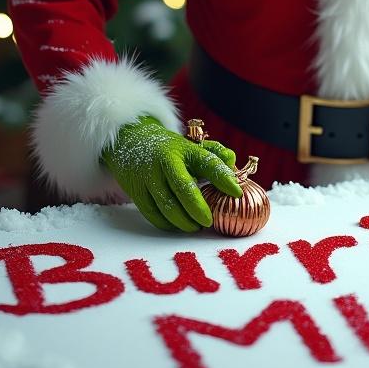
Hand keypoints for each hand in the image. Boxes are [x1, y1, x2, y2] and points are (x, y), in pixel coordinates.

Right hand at [101, 116, 242, 231]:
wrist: (131, 141)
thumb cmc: (170, 149)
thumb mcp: (191, 145)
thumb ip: (213, 153)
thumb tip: (232, 161)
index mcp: (185, 149)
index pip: (207, 161)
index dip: (223, 176)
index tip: (237, 191)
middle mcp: (166, 161)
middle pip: (183, 188)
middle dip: (198, 208)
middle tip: (209, 222)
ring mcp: (149, 176)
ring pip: (167, 205)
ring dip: (184, 221)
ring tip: (196, 226)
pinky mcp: (136, 191)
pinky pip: (153, 214)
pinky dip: (167, 224)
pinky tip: (178, 225)